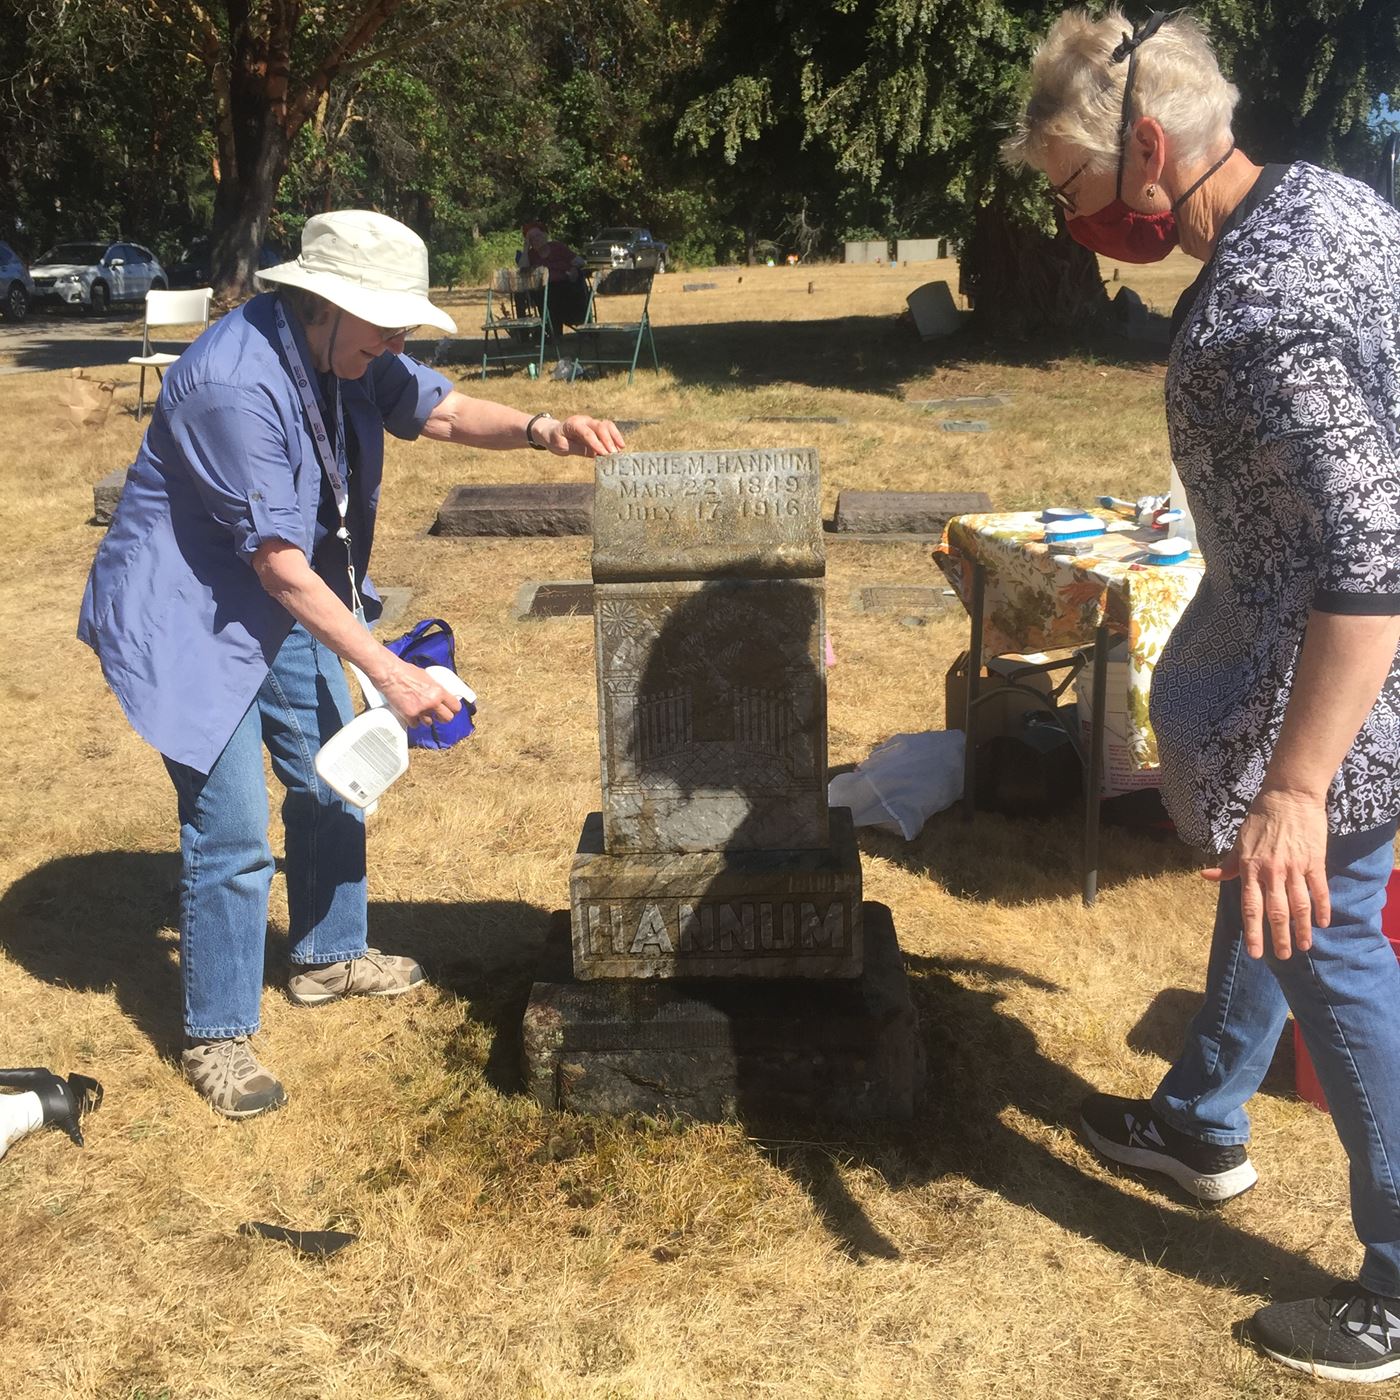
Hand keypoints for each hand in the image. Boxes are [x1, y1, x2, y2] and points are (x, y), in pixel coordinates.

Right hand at [372, 651, 462, 727]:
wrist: (390, 674)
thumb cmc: (406, 672)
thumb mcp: (428, 677)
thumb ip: (436, 688)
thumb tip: (442, 695)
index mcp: (439, 691)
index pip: (456, 707)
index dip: (453, 710)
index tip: (450, 710)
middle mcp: (432, 702)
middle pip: (447, 719)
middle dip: (442, 718)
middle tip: (437, 715)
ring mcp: (421, 710)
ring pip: (429, 723)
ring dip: (425, 719)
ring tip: (419, 710)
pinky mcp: (409, 715)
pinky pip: (415, 725)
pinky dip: (413, 721)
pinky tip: (410, 713)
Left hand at [543, 415, 625, 456]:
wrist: (553, 432)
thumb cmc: (556, 440)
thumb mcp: (562, 447)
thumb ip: (578, 449)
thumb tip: (595, 454)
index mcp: (573, 424)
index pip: (587, 433)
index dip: (596, 443)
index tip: (604, 454)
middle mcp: (584, 421)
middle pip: (600, 426)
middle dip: (608, 440)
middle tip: (613, 454)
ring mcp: (591, 422)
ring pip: (607, 425)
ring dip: (614, 437)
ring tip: (619, 450)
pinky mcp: (596, 427)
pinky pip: (608, 429)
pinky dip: (615, 437)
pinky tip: (619, 447)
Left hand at [1202, 789, 1329, 959]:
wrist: (1288, 796)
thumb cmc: (1260, 819)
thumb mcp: (1239, 841)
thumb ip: (1228, 864)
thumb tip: (1206, 876)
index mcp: (1250, 868)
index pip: (1250, 907)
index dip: (1253, 931)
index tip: (1255, 952)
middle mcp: (1271, 871)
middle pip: (1276, 911)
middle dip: (1279, 937)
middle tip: (1284, 957)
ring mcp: (1294, 866)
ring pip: (1299, 905)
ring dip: (1302, 928)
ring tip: (1304, 946)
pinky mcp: (1314, 860)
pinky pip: (1319, 889)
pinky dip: (1322, 907)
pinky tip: (1323, 923)